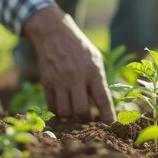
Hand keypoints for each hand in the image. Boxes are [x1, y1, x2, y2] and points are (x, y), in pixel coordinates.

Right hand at [23, 7, 115, 122]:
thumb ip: (99, 80)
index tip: (111, 125)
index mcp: (93, 71)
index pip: (103, 98)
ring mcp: (59, 80)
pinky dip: (59, 111)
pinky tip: (63, 105)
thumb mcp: (95, 59)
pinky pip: (52, 107)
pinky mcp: (46, 82)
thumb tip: (103, 106)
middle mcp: (76, 77)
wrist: (54, 33)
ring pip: (66, 112)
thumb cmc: (79, 48)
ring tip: (74, 110)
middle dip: (86, 119)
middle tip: (88, 117)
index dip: (107, 115)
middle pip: (81, 111)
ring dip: (71, 116)